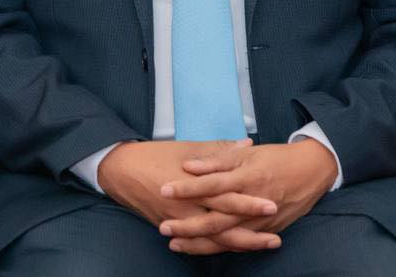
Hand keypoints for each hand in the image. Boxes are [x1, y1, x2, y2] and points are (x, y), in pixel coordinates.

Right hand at [97, 140, 279, 253]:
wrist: (120, 170)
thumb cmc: (154, 155)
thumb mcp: (187, 147)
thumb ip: (219, 150)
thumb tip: (246, 145)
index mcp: (193, 183)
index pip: (225, 196)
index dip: (249, 203)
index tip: (272, 203)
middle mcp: (187, 205)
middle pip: (223, 224)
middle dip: (250, 232)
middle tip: (275, 237)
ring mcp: (179, 220)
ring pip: (213, 238)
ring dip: (239, 244)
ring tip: (263, 245)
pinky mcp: (171, 227)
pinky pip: (197, 242)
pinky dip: (216, 247)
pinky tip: (234, 250)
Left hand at [159, 140, 337, 254]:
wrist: (312, 171)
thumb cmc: (276, 158)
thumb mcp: (246, 153)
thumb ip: (217, 159)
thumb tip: (189, 165)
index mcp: (246, 178)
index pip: (211, 184)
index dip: (187, 188)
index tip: (164, 189)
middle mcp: (252, 203)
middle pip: (216, 219)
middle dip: (188, 226)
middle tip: (164, 227)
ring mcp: (261, 221)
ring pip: (226, 238)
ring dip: (200, 243)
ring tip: (176, 245)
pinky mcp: (267, 231)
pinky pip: (241, 244)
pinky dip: (220, 248)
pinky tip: (201, 250)